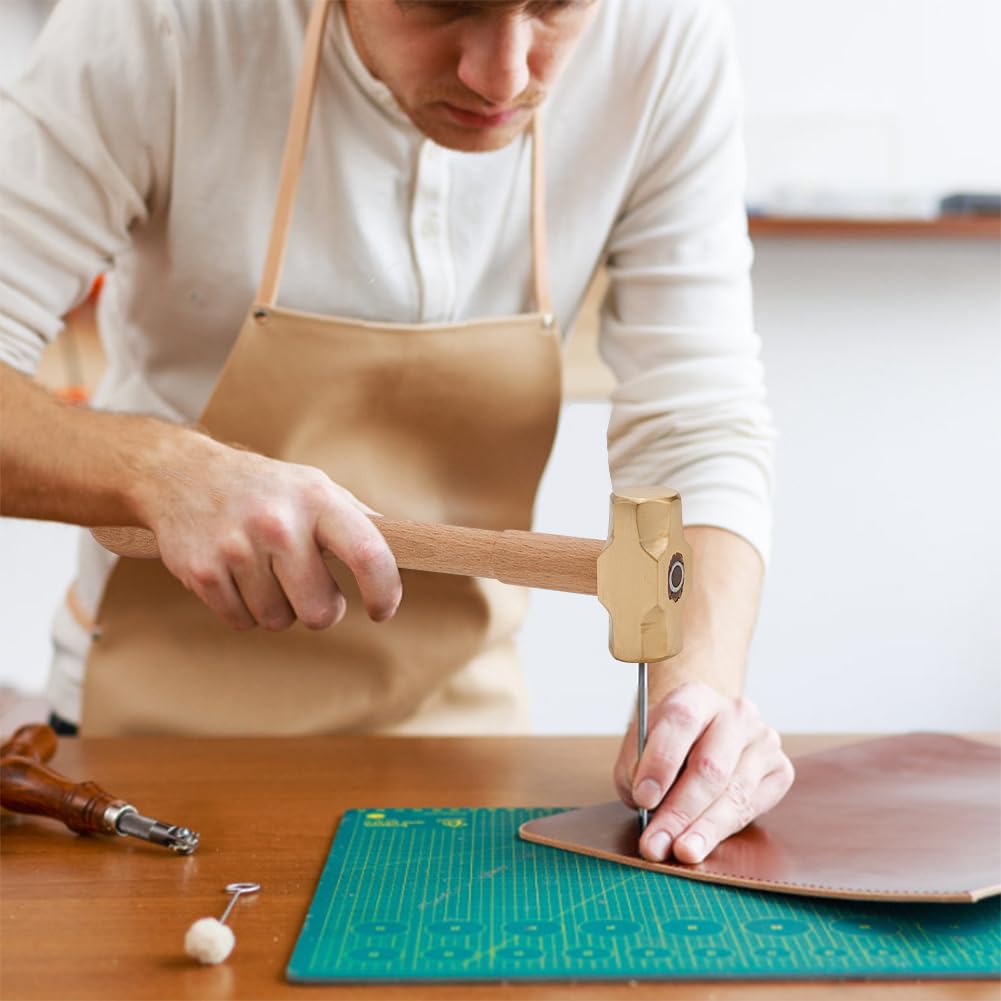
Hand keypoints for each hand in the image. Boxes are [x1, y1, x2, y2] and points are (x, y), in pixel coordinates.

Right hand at [134, 430, 400, 631]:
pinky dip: (244, 610)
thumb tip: (410, 549)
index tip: (382, 610)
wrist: (181, 473)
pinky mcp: (202, 572)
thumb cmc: (264, 488)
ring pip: (278, 621)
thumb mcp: (315, 487)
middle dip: (320, 610)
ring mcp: (237, 548)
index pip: (369, 555)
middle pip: (320, 612)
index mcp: (317, 500)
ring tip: (265, 572)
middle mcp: (278, 523)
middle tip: (310, 588)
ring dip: (278, 607)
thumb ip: (358, 521)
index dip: (385, 592)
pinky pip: (242, 622)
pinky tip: (237, 576)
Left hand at [613, 681, 793, 863]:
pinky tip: (702, 844)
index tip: (643, 798)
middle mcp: (735, 713)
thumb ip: (635, 767)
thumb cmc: (669, 743)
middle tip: (656, 843)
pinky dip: (723, 830)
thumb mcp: (641, 744)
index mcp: (696, 696)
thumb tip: (646, 801)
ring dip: (703, 829)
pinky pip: (752, 807)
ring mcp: (763, 740)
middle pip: (710, 766)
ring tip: (680, 852)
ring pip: (734, 792)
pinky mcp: (780, 769)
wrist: (706, 733)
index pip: (680, 721)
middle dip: (679, 811)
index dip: (661, 762)